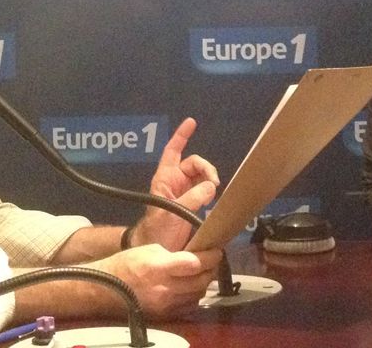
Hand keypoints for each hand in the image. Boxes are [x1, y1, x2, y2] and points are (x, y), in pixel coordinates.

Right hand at [92, 245, 221, 317]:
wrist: (106, 288)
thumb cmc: (128, 263)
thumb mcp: (150, 249)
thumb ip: (175, 254)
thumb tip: (196, 256)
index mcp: (159, 267)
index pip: (194, 263)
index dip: (211, 257)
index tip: (217, 251)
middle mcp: (164, 288)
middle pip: (200, 280)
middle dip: (211, 269)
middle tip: (213, 260)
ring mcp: (165, 304)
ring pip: (197, 294)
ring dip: (204, 282)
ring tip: (203, 272)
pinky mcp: (165, 315)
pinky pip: (189, 305)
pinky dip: (194, 295)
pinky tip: (192, 286)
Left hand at [129, 118, 218, 250]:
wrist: (158, 249)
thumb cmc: (157, 230)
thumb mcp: (172, 213)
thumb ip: (192, 198)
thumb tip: (211, 187)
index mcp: (165, 178)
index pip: (173, 151)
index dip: (181, 136)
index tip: (191, 122)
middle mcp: (175, 182)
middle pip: (195, 164)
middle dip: (206, 169)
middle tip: (213, 185)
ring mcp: (184, 192)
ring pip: (202, 177)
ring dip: (210, 181)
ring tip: (212, 197)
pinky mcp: (193, 204)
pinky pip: (206, 190)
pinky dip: (212, 192)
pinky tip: (213, 202)